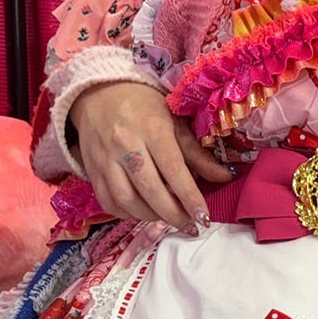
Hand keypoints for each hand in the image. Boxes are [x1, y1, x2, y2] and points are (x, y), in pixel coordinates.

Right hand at [70, 81, 230, 232]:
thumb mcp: (173, 121)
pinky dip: (127, 214)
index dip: (190, 197)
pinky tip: (143, 212)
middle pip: (150, 189)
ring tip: (167, 218)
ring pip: (127, 200)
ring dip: (150, 217)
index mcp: (152, 128)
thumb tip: (226, 177)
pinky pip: (109, 203)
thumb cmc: (142, 106)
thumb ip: (197, 152)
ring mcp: (105, 160)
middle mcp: (126, 145)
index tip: (203, 217)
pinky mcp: (91, 170)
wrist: (98, 94)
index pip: (173, 169)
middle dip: (173, 214)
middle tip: (189, 225)